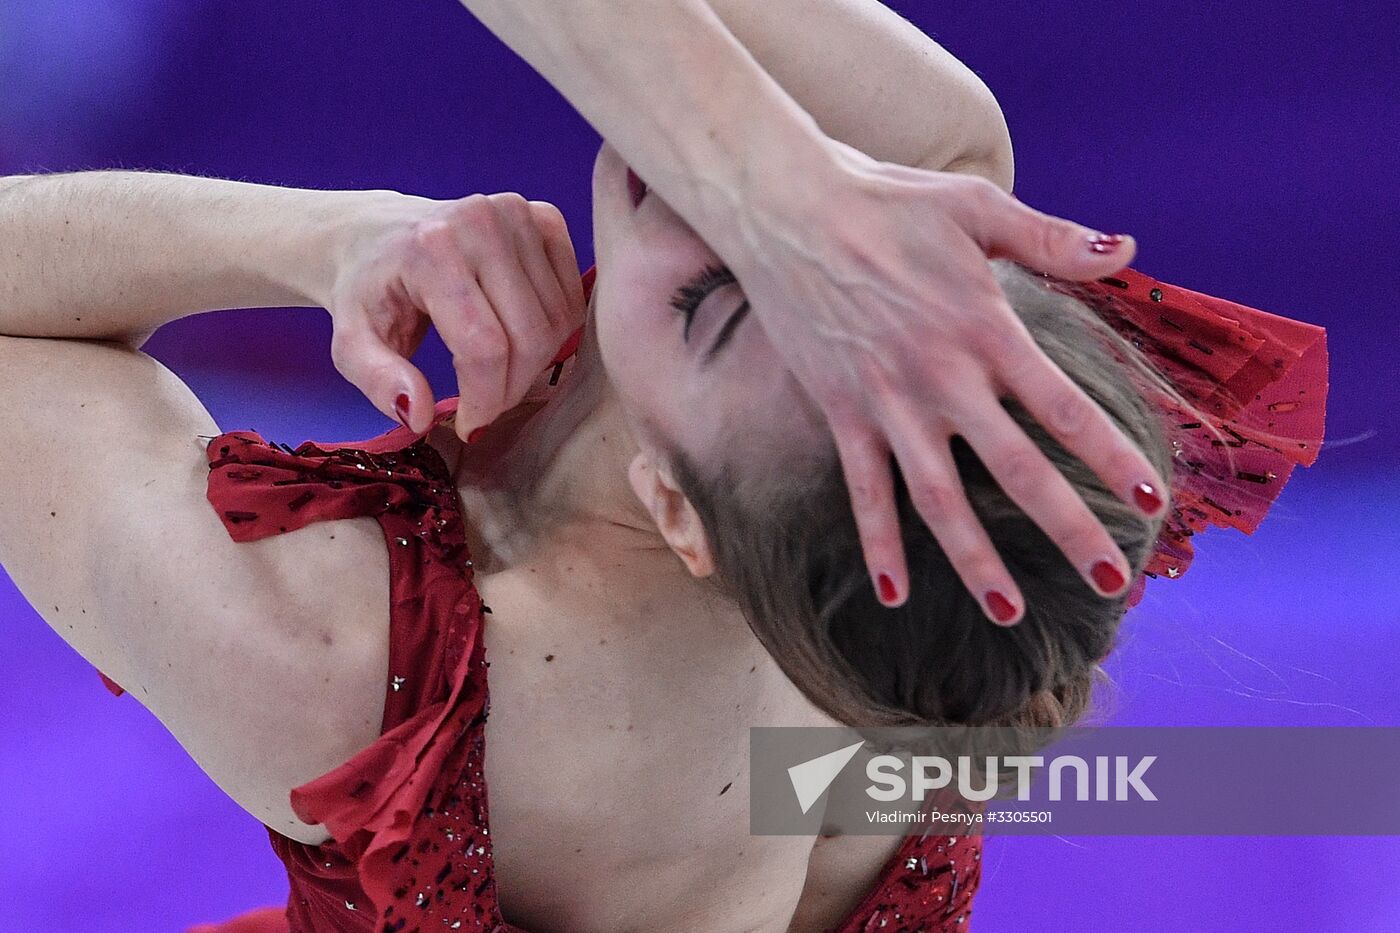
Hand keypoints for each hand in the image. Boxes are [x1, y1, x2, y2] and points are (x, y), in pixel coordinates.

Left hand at [320, 191, 585, 440]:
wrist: (376, 233)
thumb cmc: (368, 291)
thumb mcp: (350, 343)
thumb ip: (379, 381)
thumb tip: (420, 417)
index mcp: (430, 248)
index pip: (484, 346)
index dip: (485, 399)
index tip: (470, 425)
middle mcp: (481, 220)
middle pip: (530, 338)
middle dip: (512, 389)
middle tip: (486, 405)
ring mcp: (519, 214)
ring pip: (558, 323)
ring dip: (535, 365)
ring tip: (498, 373)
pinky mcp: (544, 216)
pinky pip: (571, 298)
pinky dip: (554, 332)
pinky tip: (519, 339)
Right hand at [729, 140, 1167, 624]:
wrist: (786, 208)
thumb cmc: (887, 200)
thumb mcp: (978, 205)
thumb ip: (1054, 239)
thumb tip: (1130, 252)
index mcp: (985, 328)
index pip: (1063, 408)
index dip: (1112, 457)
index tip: (1151, 502)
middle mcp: (941, 378)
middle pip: (1017, 471)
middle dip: (1070, 529)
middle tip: (1113, 581)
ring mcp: (887, 403)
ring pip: (939, 500)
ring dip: (977, 561)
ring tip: (1011, 614)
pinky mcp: (841, 413)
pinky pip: (862, 491)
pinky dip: (878, 544)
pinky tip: (894, 593)